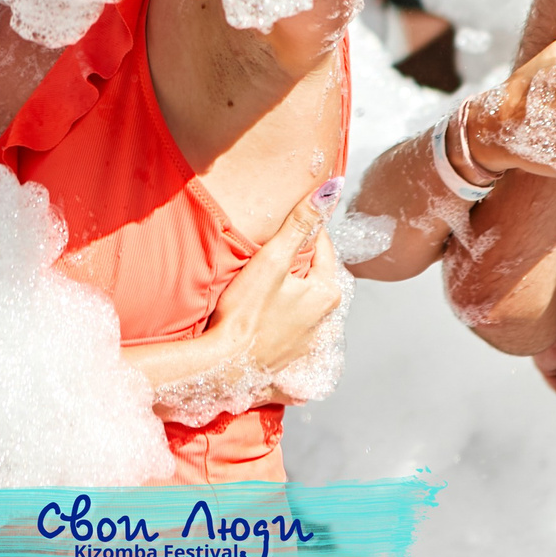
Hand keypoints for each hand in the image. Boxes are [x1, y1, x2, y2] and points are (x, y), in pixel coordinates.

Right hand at [205, 179, 344, 373]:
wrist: (224, 366)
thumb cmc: (246, 313)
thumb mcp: (272, 260)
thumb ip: (300, 224)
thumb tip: (331, 190)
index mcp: (326, 293)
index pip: (323, 247)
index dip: (303, 230)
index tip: (284, 224)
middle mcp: (324, 319)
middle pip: (314, 276)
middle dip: (297, 262)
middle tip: (269, 253)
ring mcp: (308, 343)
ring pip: (304, 304)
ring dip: (290, 292)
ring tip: (264, 285)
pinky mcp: (291, 360)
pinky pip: (292, 333)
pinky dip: (283, 323)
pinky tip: (265, 319)